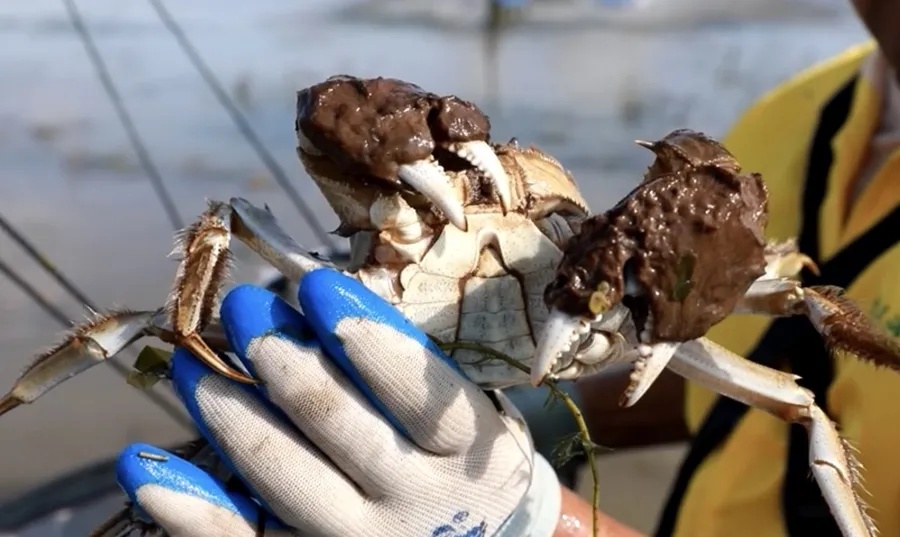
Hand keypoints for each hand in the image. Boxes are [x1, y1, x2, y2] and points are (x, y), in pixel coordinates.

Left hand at [115, 268, 561, 536]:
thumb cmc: (457, 452)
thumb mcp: (465, 405)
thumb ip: (409, 361)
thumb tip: (314, 295)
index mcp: (469, 448)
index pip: (411, 386)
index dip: (360, 330)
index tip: (314, 282)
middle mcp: (416, 503)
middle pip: (333, 421)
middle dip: (279, 355)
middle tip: (241, 305)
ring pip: (278, 472)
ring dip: (225, 406)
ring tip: (190, 356)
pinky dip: (187, 504)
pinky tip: (144, 464)